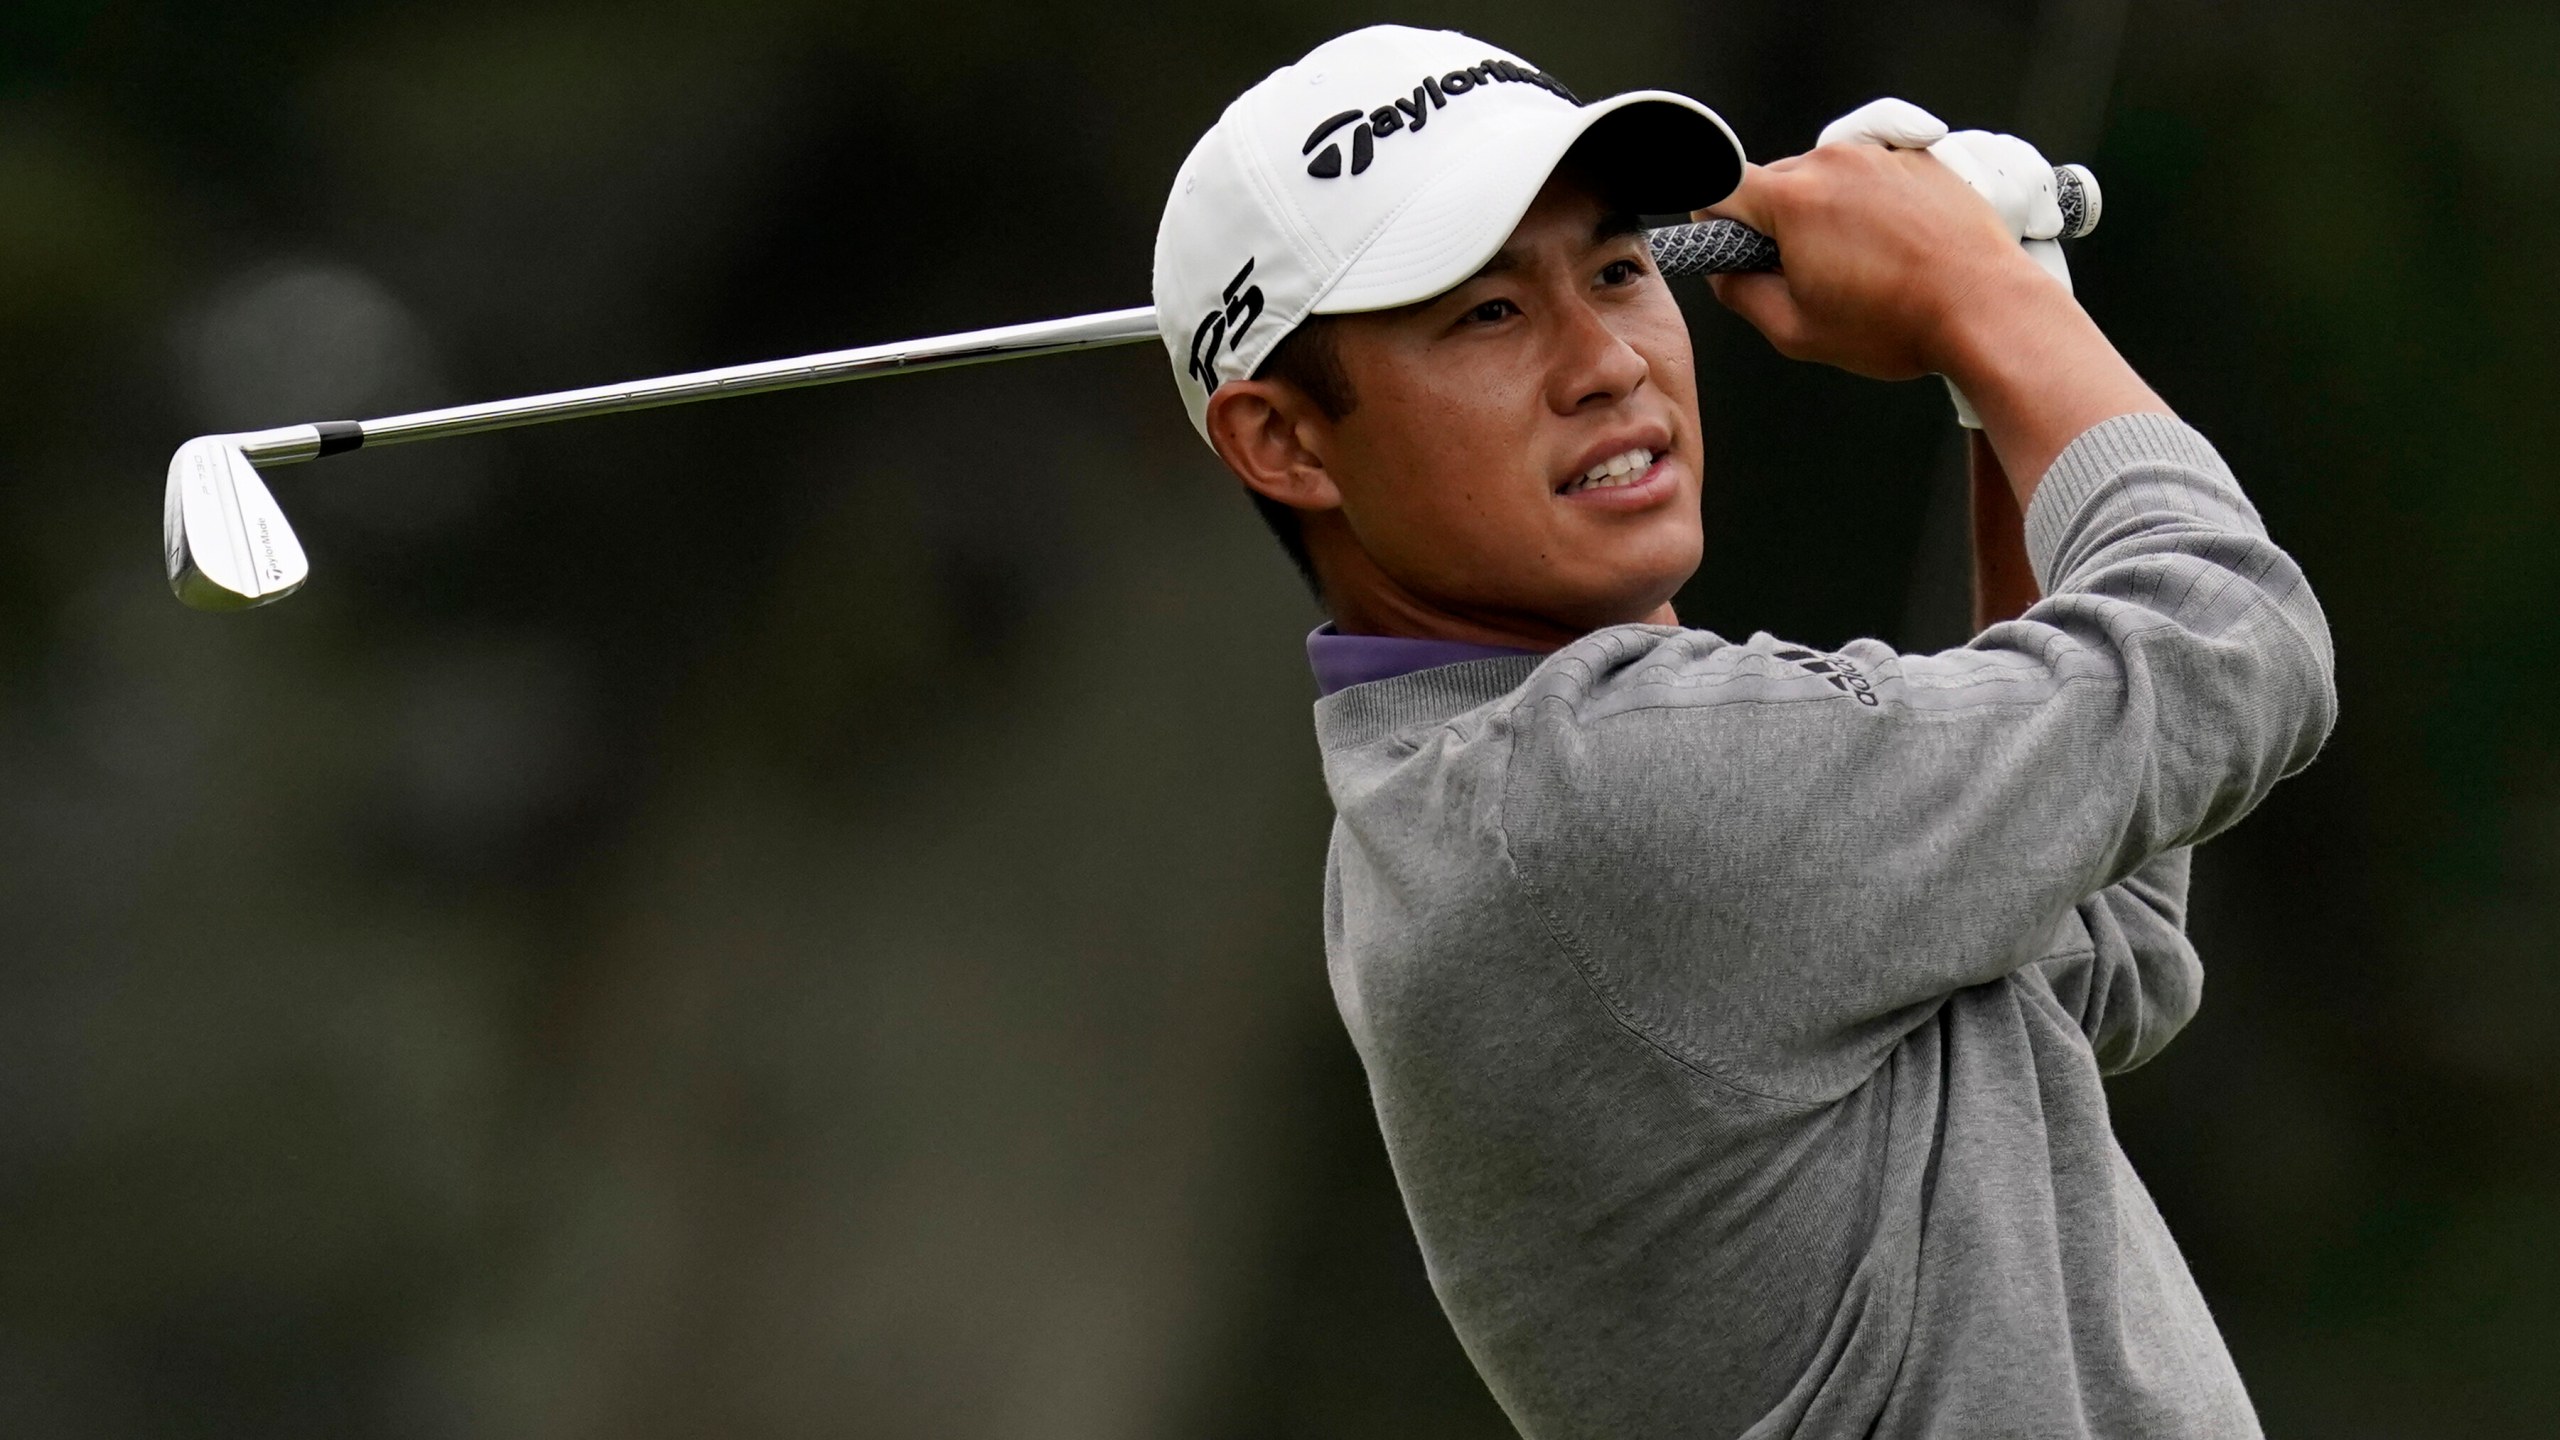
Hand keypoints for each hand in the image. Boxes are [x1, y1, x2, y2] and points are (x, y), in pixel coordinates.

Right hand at [1702, 105, 2166, 503]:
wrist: (1987, 310)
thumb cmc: (1899, 324)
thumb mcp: (1796, 331)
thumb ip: (1739, 294)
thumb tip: (1724, 271)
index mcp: (1794, 201)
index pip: (1719, 187)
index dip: (1713, 221)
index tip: (1729, 246)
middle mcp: (1834, 162)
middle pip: (1773, 182)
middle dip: (1775, 223)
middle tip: (1805, 275)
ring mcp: (1880, 155)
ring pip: (1824, 175)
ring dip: (1825, 212)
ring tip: (1862, 265)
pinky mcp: (1918, 158)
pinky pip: (1871, 173)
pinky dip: (1869, 203)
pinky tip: (1893, 248)